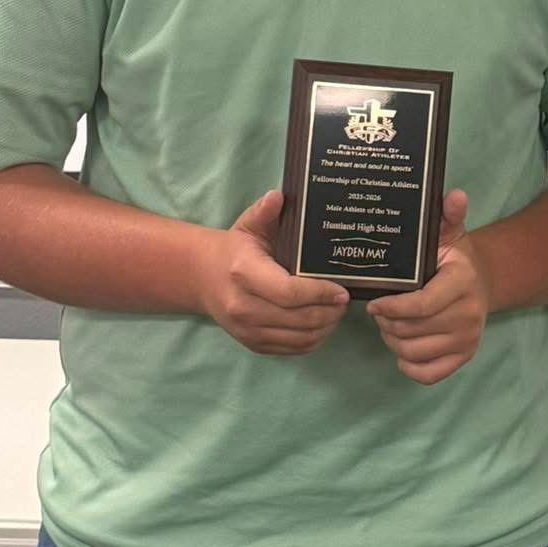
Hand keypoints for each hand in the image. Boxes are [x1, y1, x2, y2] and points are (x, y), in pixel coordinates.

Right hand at [195, 190, 350, 355]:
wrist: (202, 278)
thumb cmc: (235, 249)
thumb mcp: (249, 225)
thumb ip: (265, 212)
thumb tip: (278, 196)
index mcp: (245, 274)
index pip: (289, 292)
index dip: (321, 293)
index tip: (342, 289)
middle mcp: (243, 307)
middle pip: (300, 319)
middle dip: (330, 311)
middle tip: (345, 299)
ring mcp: (247, 330)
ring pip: (300, 338)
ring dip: (325, 327)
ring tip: (336, 310)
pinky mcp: (252, 344)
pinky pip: (292, 350)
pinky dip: (312, 340)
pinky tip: (322, 324)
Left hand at [367, 190, 488, 384]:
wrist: (482, 282)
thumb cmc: (454, 258)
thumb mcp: (450, 233)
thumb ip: (448, 215)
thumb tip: (455, 196)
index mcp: (462, 281)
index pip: (422, 305)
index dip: (391, 307)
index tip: (374, 302)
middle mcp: (469, 314)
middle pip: (412, 330)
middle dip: (387, 322)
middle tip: (379, 310)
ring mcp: (468, 339)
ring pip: (413, 352)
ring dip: (393, 340)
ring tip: (389, 324)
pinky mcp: (463, 357)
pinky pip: (426, 374)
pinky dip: (408, 364)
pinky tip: (402, 346)